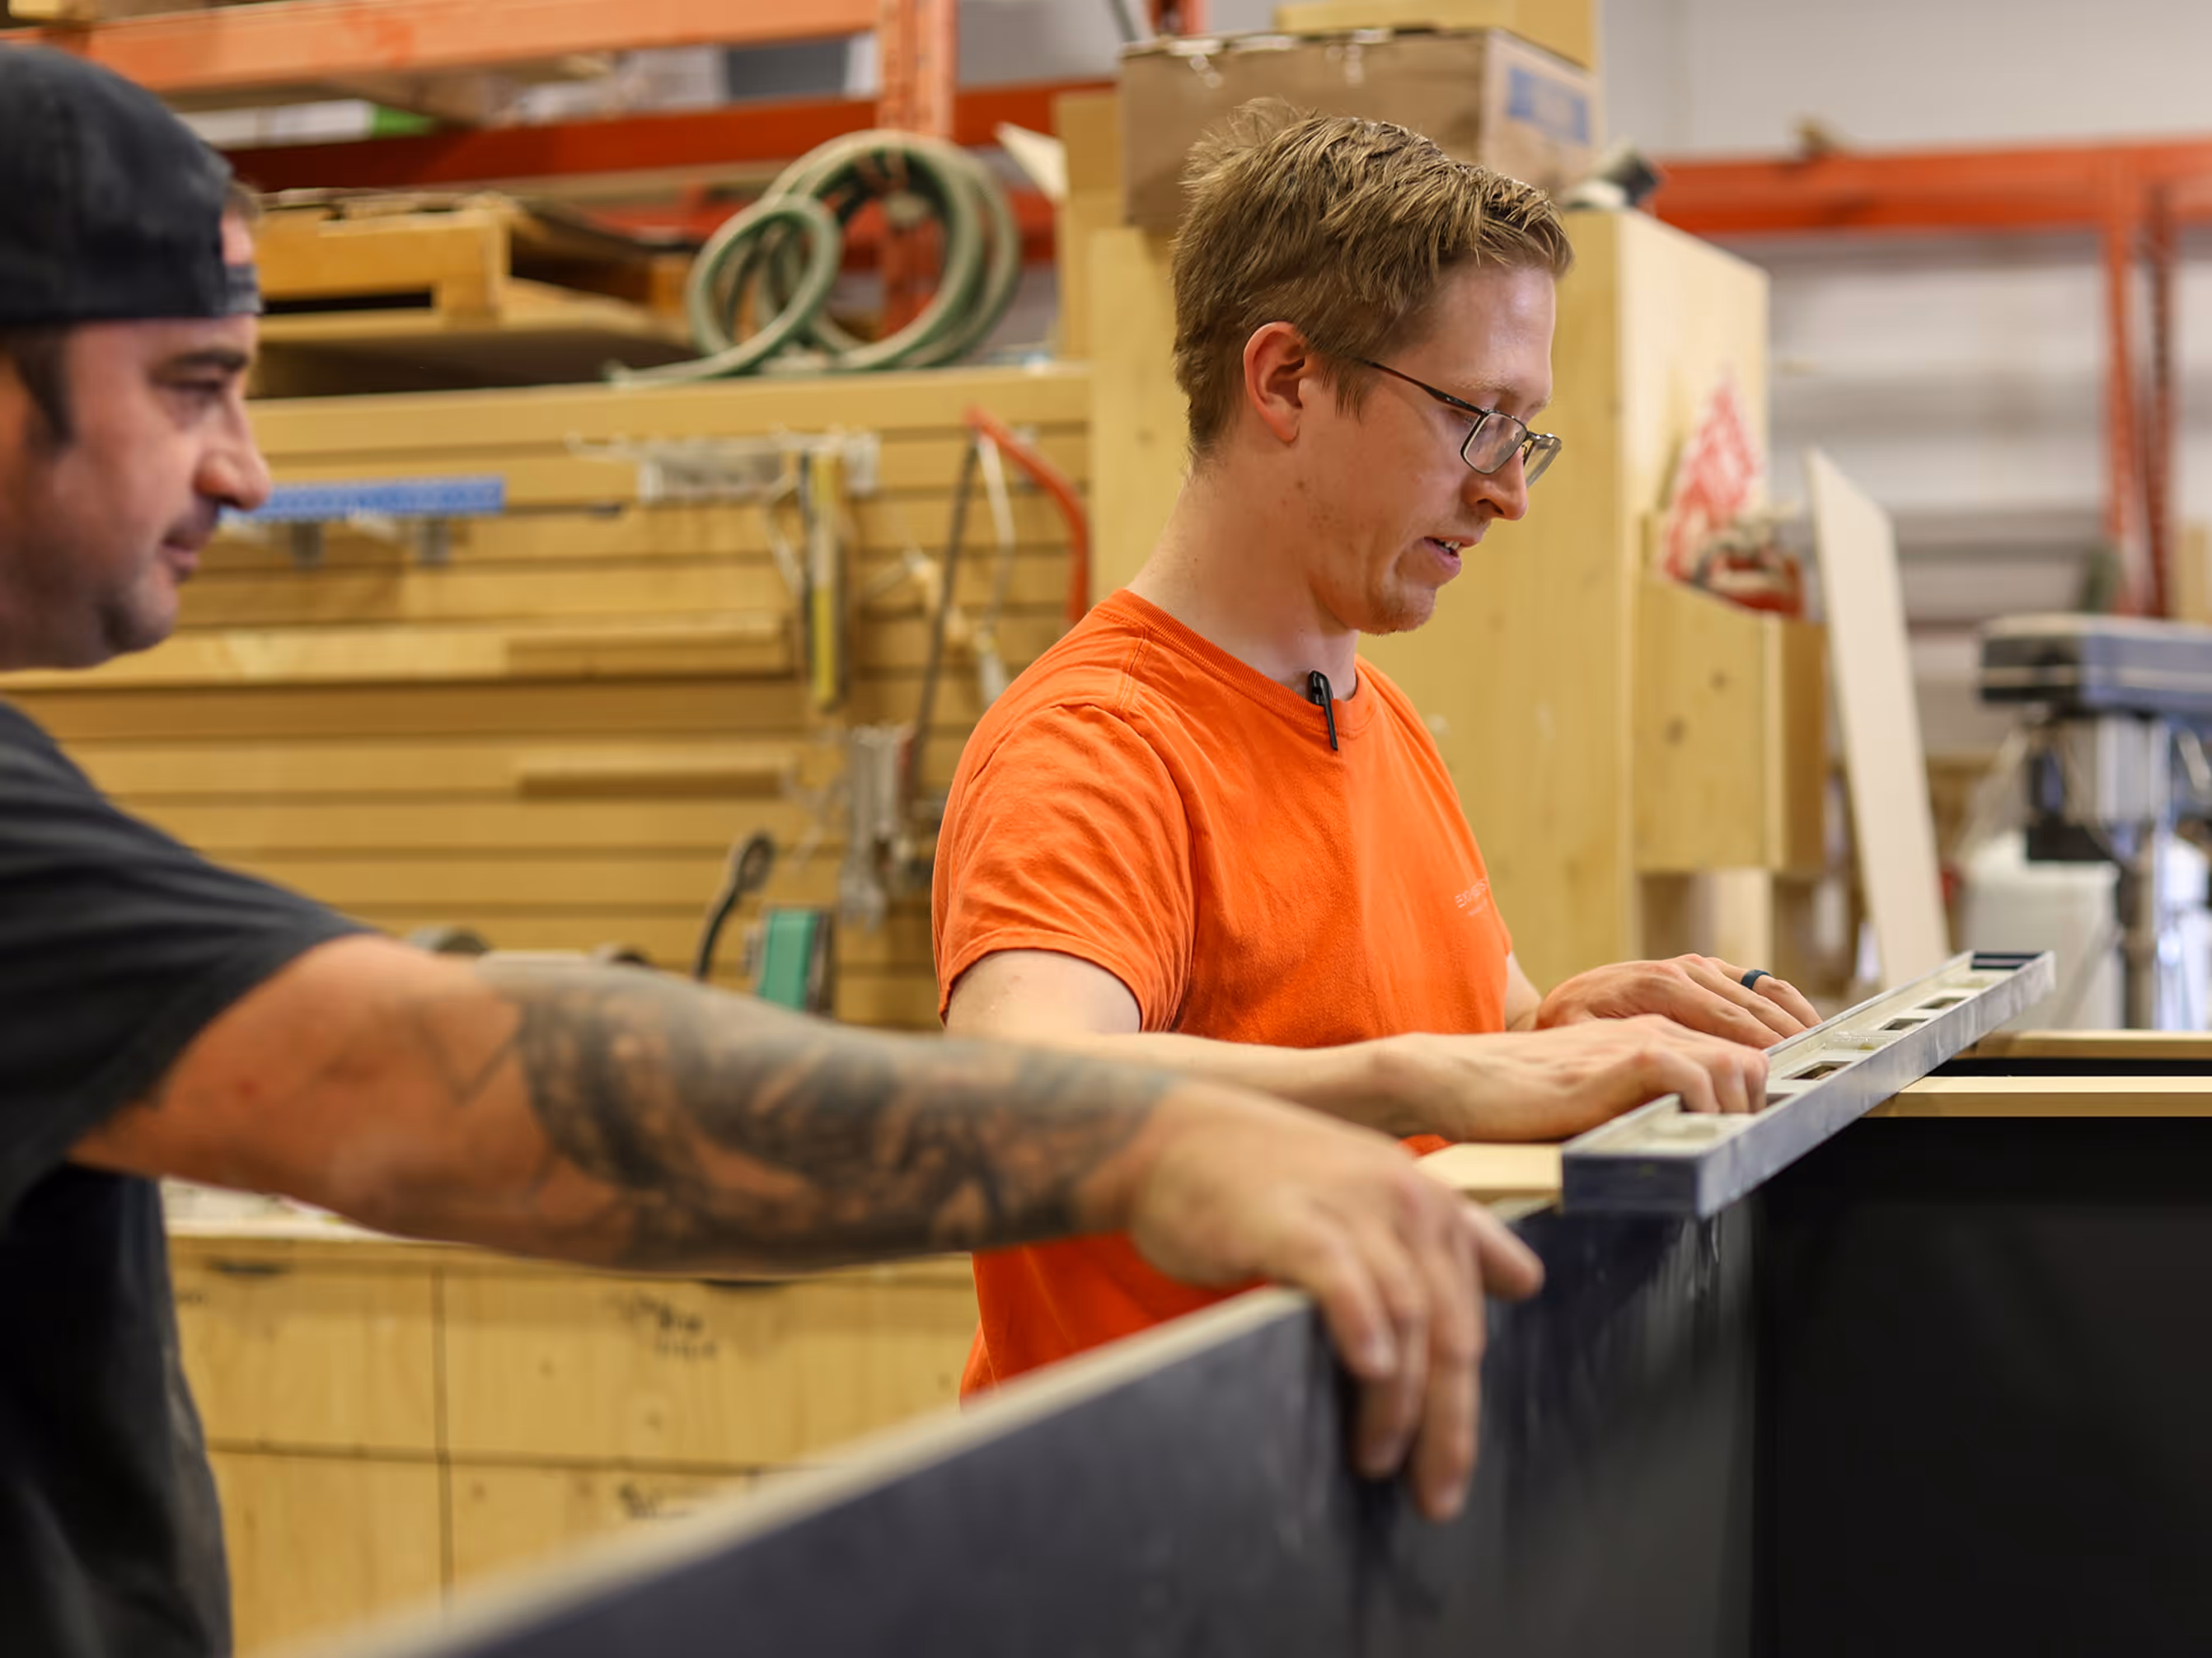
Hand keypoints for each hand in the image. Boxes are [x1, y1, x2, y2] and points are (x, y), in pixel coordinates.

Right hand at [1117, 1085, 1543, 1522]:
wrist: (1169, 1135)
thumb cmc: (1265, 1177)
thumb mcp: (1369, 1193)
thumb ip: (1442, 1237)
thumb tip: (1527, 1280)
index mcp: (1431, 1202)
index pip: (1471, 1317)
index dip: (1466, 1403)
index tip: (1451, 1469)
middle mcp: (1406, 1199)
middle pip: (1449, 1329)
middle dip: (1447, 1424)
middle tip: (1433, 1493)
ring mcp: (1351, 1206)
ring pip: (1405, 1316)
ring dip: (1398, 1402)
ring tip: (1376, 1458)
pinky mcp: (1294, 1219)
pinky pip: (1342, 1278)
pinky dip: (1362, 1326)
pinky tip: (1369, 1368)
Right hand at [1375, 1016, 1771, 1140]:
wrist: (1458, 1078)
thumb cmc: (1513, 1100)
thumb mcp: (1591, 1097)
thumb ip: (1634, 1103)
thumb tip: (1678, 1143)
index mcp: (1646, 1035)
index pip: (1735, 1053)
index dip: (1756, 1094)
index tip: (1755, 1136)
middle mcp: (1652, 1029)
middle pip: (1751, 1056)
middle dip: (1760, 1104)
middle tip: (1746, 1148)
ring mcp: (1638, 1040)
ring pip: (1736, 1063)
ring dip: (1739, 1111)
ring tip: (1722, 1149)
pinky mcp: (1622, 1059)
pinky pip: (1697, 1077)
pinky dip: (1707, 1108)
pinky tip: (1690, 1136)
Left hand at [1536, 956, 1819, 1046]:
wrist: (1563, 1001)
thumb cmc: (1572, 1029)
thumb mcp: (1583, 1041)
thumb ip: (1623, 1052)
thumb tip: (1669, 1072)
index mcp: (1659, 985)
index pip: (1726, 1019)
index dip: (1760, 1046)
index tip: (1788, 1069)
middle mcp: (1683, 970)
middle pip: (1750, 1006)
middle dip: (1787, 1037)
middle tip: (1819, 1067)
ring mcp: (1698, 966)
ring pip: (1762, 991)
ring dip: (1795, 1019)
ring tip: (1825, 1049)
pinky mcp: (1707, 970)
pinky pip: (1757, 982)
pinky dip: (1786, 1003)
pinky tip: (1806, 1027)